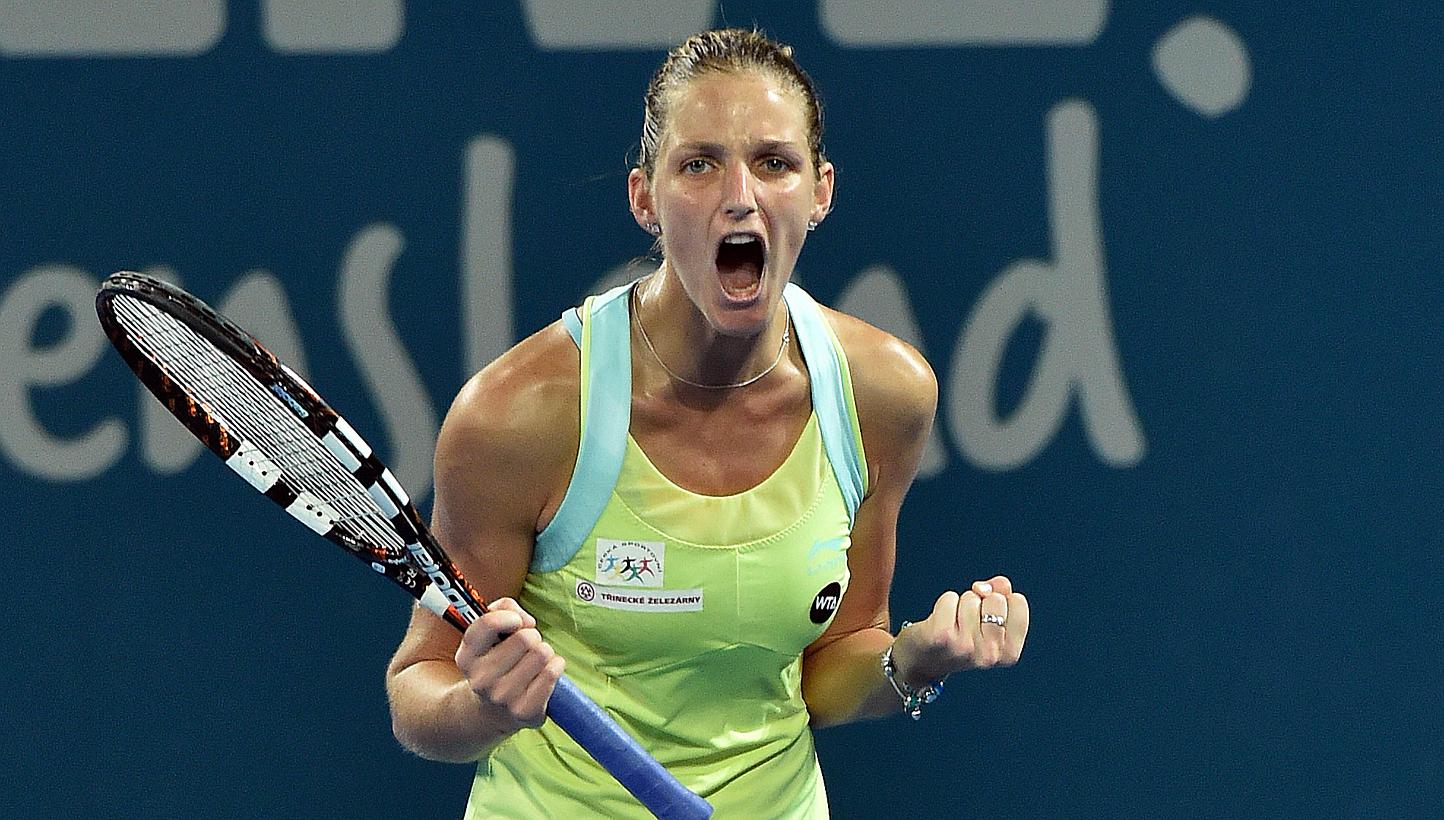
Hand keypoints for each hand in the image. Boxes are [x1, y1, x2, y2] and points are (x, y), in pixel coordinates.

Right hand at [453, 598, 565, 729]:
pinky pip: (552, 673)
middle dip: (532, 636)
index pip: (489, 624)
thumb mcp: (491, 632)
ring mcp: (502, 698)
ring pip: (542, 653)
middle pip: (525, 638)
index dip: (510, 616)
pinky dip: (556, 667)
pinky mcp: (524, 711)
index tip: (516, 622)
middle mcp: (480, 679)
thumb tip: (526, 621)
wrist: (494, 710)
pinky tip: (545, 673)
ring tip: (533, 662)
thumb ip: (505, 608)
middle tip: (526, 649)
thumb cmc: (498, 660)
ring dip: (544, 652)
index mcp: (467, 657)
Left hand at [893, 575, 1029, 685]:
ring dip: (960, 604)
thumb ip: (1003, 597)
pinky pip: (950, 598)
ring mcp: (966, 646)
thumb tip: (1001, 583)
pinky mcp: (942, 636)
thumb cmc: (959, 639)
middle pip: (995, 598)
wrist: (922, 662)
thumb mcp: (988, 623)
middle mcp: (990, 654)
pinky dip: (943, 604)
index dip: (1001, 599)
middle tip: (967, 622)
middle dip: (980, 601)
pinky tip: (938, 623)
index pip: (1018, 601)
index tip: (987, 616)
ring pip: (971, 597)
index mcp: (1008, 653)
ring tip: (953, 625)